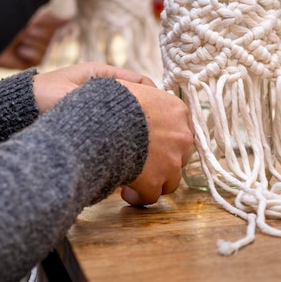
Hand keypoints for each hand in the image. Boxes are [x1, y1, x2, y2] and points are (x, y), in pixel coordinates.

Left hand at [0, 11, 67, 69]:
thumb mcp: (26, 18)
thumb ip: (49, 19)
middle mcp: (39, 38)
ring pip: (45, 47)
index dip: (44, 23)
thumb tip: (69, 18)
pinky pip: (39, 58)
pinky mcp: (30, 63)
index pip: (54, 23)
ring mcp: (35, 51)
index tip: (33, 22)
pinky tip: (19, 51)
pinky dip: (29, 53)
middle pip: (51, 36)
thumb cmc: (0, 25)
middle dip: (36, 32)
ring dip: (30, 42)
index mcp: (39, 25)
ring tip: (17, 42)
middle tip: (22, 32)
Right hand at [33, 63, 193, 204]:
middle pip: (179, 154)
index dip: (165, 138)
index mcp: (177, 110)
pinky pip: (152, 195)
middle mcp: (181, 135)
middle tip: (141, 162)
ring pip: (170, 179)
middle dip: (162, 160)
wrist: (99, 122)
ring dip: (154, 181)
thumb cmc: (107, 100)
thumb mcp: (128, 85)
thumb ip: (142, 90)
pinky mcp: (155, 181)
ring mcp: (171, 161)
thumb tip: (146, 90)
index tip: (150, 142)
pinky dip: (139, 196)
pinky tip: (127, 192)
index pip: (181, 128)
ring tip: (134, 180)